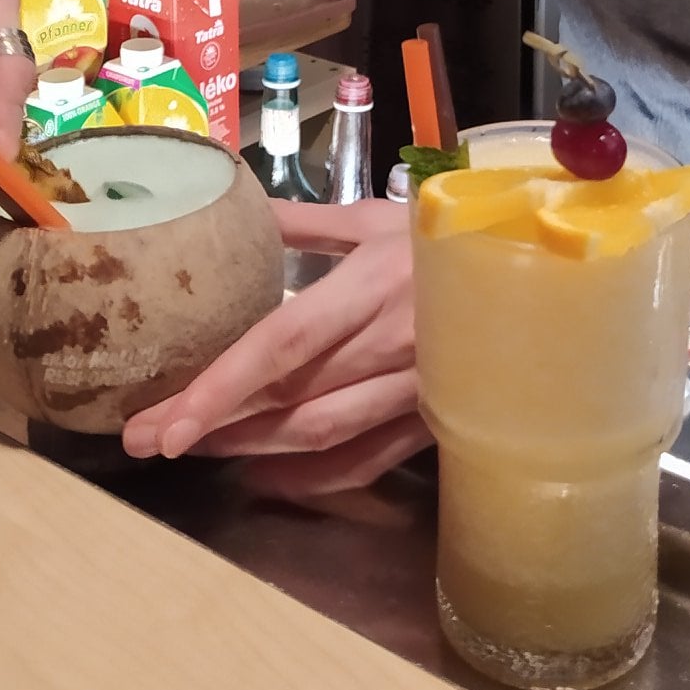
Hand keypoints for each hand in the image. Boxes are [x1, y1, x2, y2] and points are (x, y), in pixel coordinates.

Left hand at [122, 199, 428, 499]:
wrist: (543, 261)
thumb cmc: (451, 229)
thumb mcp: (375, 214)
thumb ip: (304, 221)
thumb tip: (237, 213)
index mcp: (372, 284)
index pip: (283, 343)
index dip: (222, 386)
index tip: (164, 417)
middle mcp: (392, 344)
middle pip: (290, 399)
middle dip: (213, 423)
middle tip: (147, 438)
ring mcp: (417, 389)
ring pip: (322, 435)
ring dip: (251, 448)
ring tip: (192, 448)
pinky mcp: (436, 418)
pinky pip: (367, 459)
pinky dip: (313, 476)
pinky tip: (265, 474)